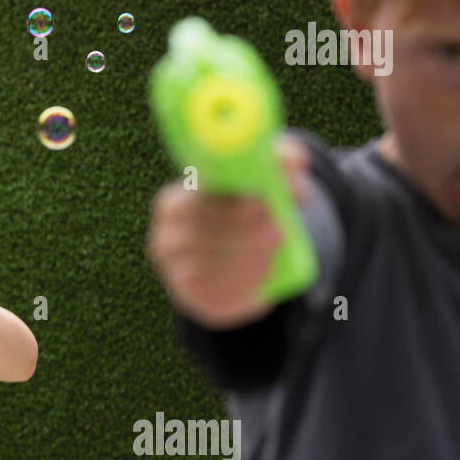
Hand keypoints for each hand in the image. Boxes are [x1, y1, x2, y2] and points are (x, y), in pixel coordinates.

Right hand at [145, 133, 311, 329]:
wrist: (229, 260)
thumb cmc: (243, 212)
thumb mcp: (258, 184)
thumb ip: (277, 165)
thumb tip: (295, 161)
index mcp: (170, 204)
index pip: (192, 204)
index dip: (228, 205)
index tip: (263, 203)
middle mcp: (164, 239)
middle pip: (201, 237)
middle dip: (243, 234)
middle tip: (277, 231)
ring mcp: (173, 273)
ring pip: (209, 267)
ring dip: (247, 259)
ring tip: (273, 252)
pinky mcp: (191, 298)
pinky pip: (215, 293)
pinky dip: (241, 285)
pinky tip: (260, 275)